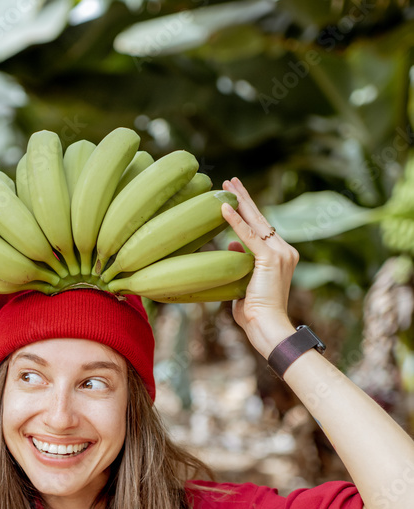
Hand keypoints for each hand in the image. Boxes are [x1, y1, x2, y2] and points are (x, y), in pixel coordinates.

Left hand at [220, 177, 298, 357]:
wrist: (268, 327)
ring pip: (256, 221)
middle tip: (231, 181)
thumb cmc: (255, 313)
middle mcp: (285, 251)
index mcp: (280, 257)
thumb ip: (240, 263)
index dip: (248, 212)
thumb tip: (231, 245)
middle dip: (244, 198)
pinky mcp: (271, 259)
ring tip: (226, 185)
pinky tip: (223, 209)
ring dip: (240, 202)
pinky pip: (249, 236)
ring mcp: (280, 253)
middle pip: (261, 218)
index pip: (262, 228)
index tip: (235, 197)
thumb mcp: (244, 283)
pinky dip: (235, 222)